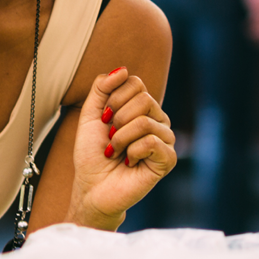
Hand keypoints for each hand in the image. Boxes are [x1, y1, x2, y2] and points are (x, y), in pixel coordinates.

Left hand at [69, 67, 176, 225]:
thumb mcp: (90, 116)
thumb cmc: (92, 155)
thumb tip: (122, 69)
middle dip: (118, 119)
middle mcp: (158, 120)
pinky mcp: (167, 159)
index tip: (103, 120)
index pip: (136, 83)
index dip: (114, 99)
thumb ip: (102, 89)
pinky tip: (128, 162)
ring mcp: (165, 139)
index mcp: (143, 109)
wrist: (91, 188)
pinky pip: (152, 142)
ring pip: (146, 121)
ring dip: (121, 138)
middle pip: (144, 99)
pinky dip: (132, 152)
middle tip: (111, 138)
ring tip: (116, 152)